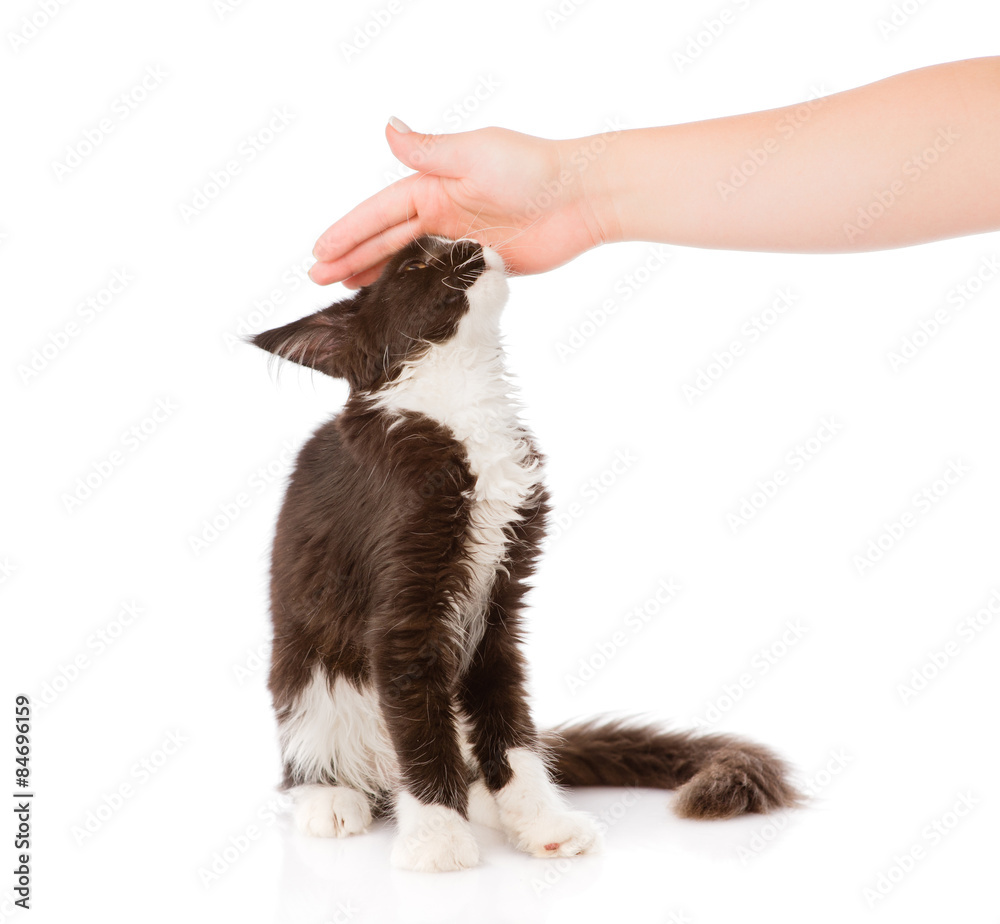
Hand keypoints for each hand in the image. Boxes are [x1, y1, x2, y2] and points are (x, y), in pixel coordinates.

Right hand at [309, 120, 608, 286]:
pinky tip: (396, 299)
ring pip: (408, 259)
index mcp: (433, 184)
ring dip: (376, 272)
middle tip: (318, 277)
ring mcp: (460, 239)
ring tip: (345, 288)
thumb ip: (429, 150)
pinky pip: (438, 277)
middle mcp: (442, 211)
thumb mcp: (474, 154)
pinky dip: (415, 287)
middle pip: (386, 239)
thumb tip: (388, 127)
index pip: (380, 212)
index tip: (319, 251)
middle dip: (351, 256)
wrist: (581, 199)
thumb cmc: (532, 169)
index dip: (348, 231)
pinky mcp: (481, 263)